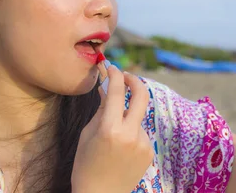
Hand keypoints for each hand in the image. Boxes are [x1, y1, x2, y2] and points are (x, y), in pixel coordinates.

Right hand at [72, 65, 153, 192]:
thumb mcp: (87, 135)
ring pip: (137, 117)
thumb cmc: (86, 166)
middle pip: (142, 95)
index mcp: (110, 129)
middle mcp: (130, 134)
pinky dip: (131, 132)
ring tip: (113, 136)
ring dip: (128, 116)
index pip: (117, 92)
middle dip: (135, 80)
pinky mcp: (149, 151)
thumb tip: (106, 88)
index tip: (112, 68)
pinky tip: (121, 150)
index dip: (116, 75)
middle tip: (127, 77)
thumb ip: (101, 110)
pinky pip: (140, 132)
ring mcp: (143, 143)